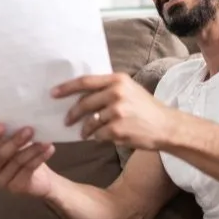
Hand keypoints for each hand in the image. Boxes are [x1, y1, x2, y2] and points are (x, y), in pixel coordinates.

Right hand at [0, 124, 57, 198]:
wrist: (41, 180)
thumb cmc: (25, 156)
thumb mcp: (17, 143)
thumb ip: (13, 133)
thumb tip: (21, 115)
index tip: (2, 125)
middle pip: (0, 155)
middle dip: (15, 141)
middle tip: (30, 130)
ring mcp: (1, 181)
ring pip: (16, 162)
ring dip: (32, 149)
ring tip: (45, 140)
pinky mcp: (15, 188)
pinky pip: (27, 170)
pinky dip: (39, 158)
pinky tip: (49, 149)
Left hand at [55, 73, 178, 150]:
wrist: (165, 126)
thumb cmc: (145, 108)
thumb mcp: (129, 89)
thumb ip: (108, 88)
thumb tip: (80, 93)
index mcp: (117, 80)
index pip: (85, 82)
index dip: (66, 88)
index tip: (53, 93)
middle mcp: (116, 93)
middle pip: (84, 103)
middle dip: (72, 114)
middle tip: (66, 121)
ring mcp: (117, 112)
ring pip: (90, 122)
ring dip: (85, 130)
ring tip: (84, 133)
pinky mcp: (117, 129)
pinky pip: (98, 135)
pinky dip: (97, 138)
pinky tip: (104, 137)